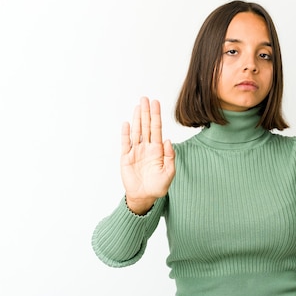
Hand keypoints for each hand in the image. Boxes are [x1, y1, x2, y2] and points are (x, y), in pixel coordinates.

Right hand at [120, 97, 174, 213]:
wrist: (144, 196)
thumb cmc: (158, 186)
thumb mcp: (169, 173)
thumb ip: (170, 157)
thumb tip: (169, 141)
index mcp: (158, 150)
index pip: (157, 129)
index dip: (156, 116)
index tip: (156, 103)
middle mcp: (146, 147)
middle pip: (146, 126)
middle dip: (146, 112)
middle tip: (145, 98)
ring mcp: (136, 151)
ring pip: (136, 131)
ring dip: (136, 119)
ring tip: (138, 106)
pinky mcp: (126, 158)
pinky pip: (125, 143)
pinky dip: (125, 133)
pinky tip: (126, 123)